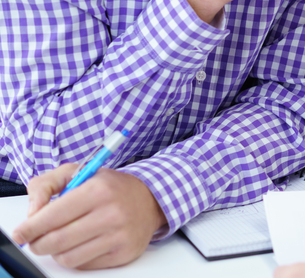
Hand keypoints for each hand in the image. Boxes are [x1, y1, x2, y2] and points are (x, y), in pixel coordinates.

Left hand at [12, 164, 166, 269]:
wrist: (150, 200)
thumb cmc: (110, 187)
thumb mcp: (79, 172)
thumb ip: (46, 185)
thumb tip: (32, 212)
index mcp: (98, 190)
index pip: (52, 216)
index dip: (30, 228)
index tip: (22, 233)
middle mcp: (111, 213)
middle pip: (56, 241)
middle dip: (38, 243)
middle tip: (36, 240)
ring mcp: (119, 235)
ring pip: (68, 257)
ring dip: (57, 251)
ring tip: (61, 240)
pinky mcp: (124, 253)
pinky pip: (85, 264)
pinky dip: (76, 256)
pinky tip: (81, 243)